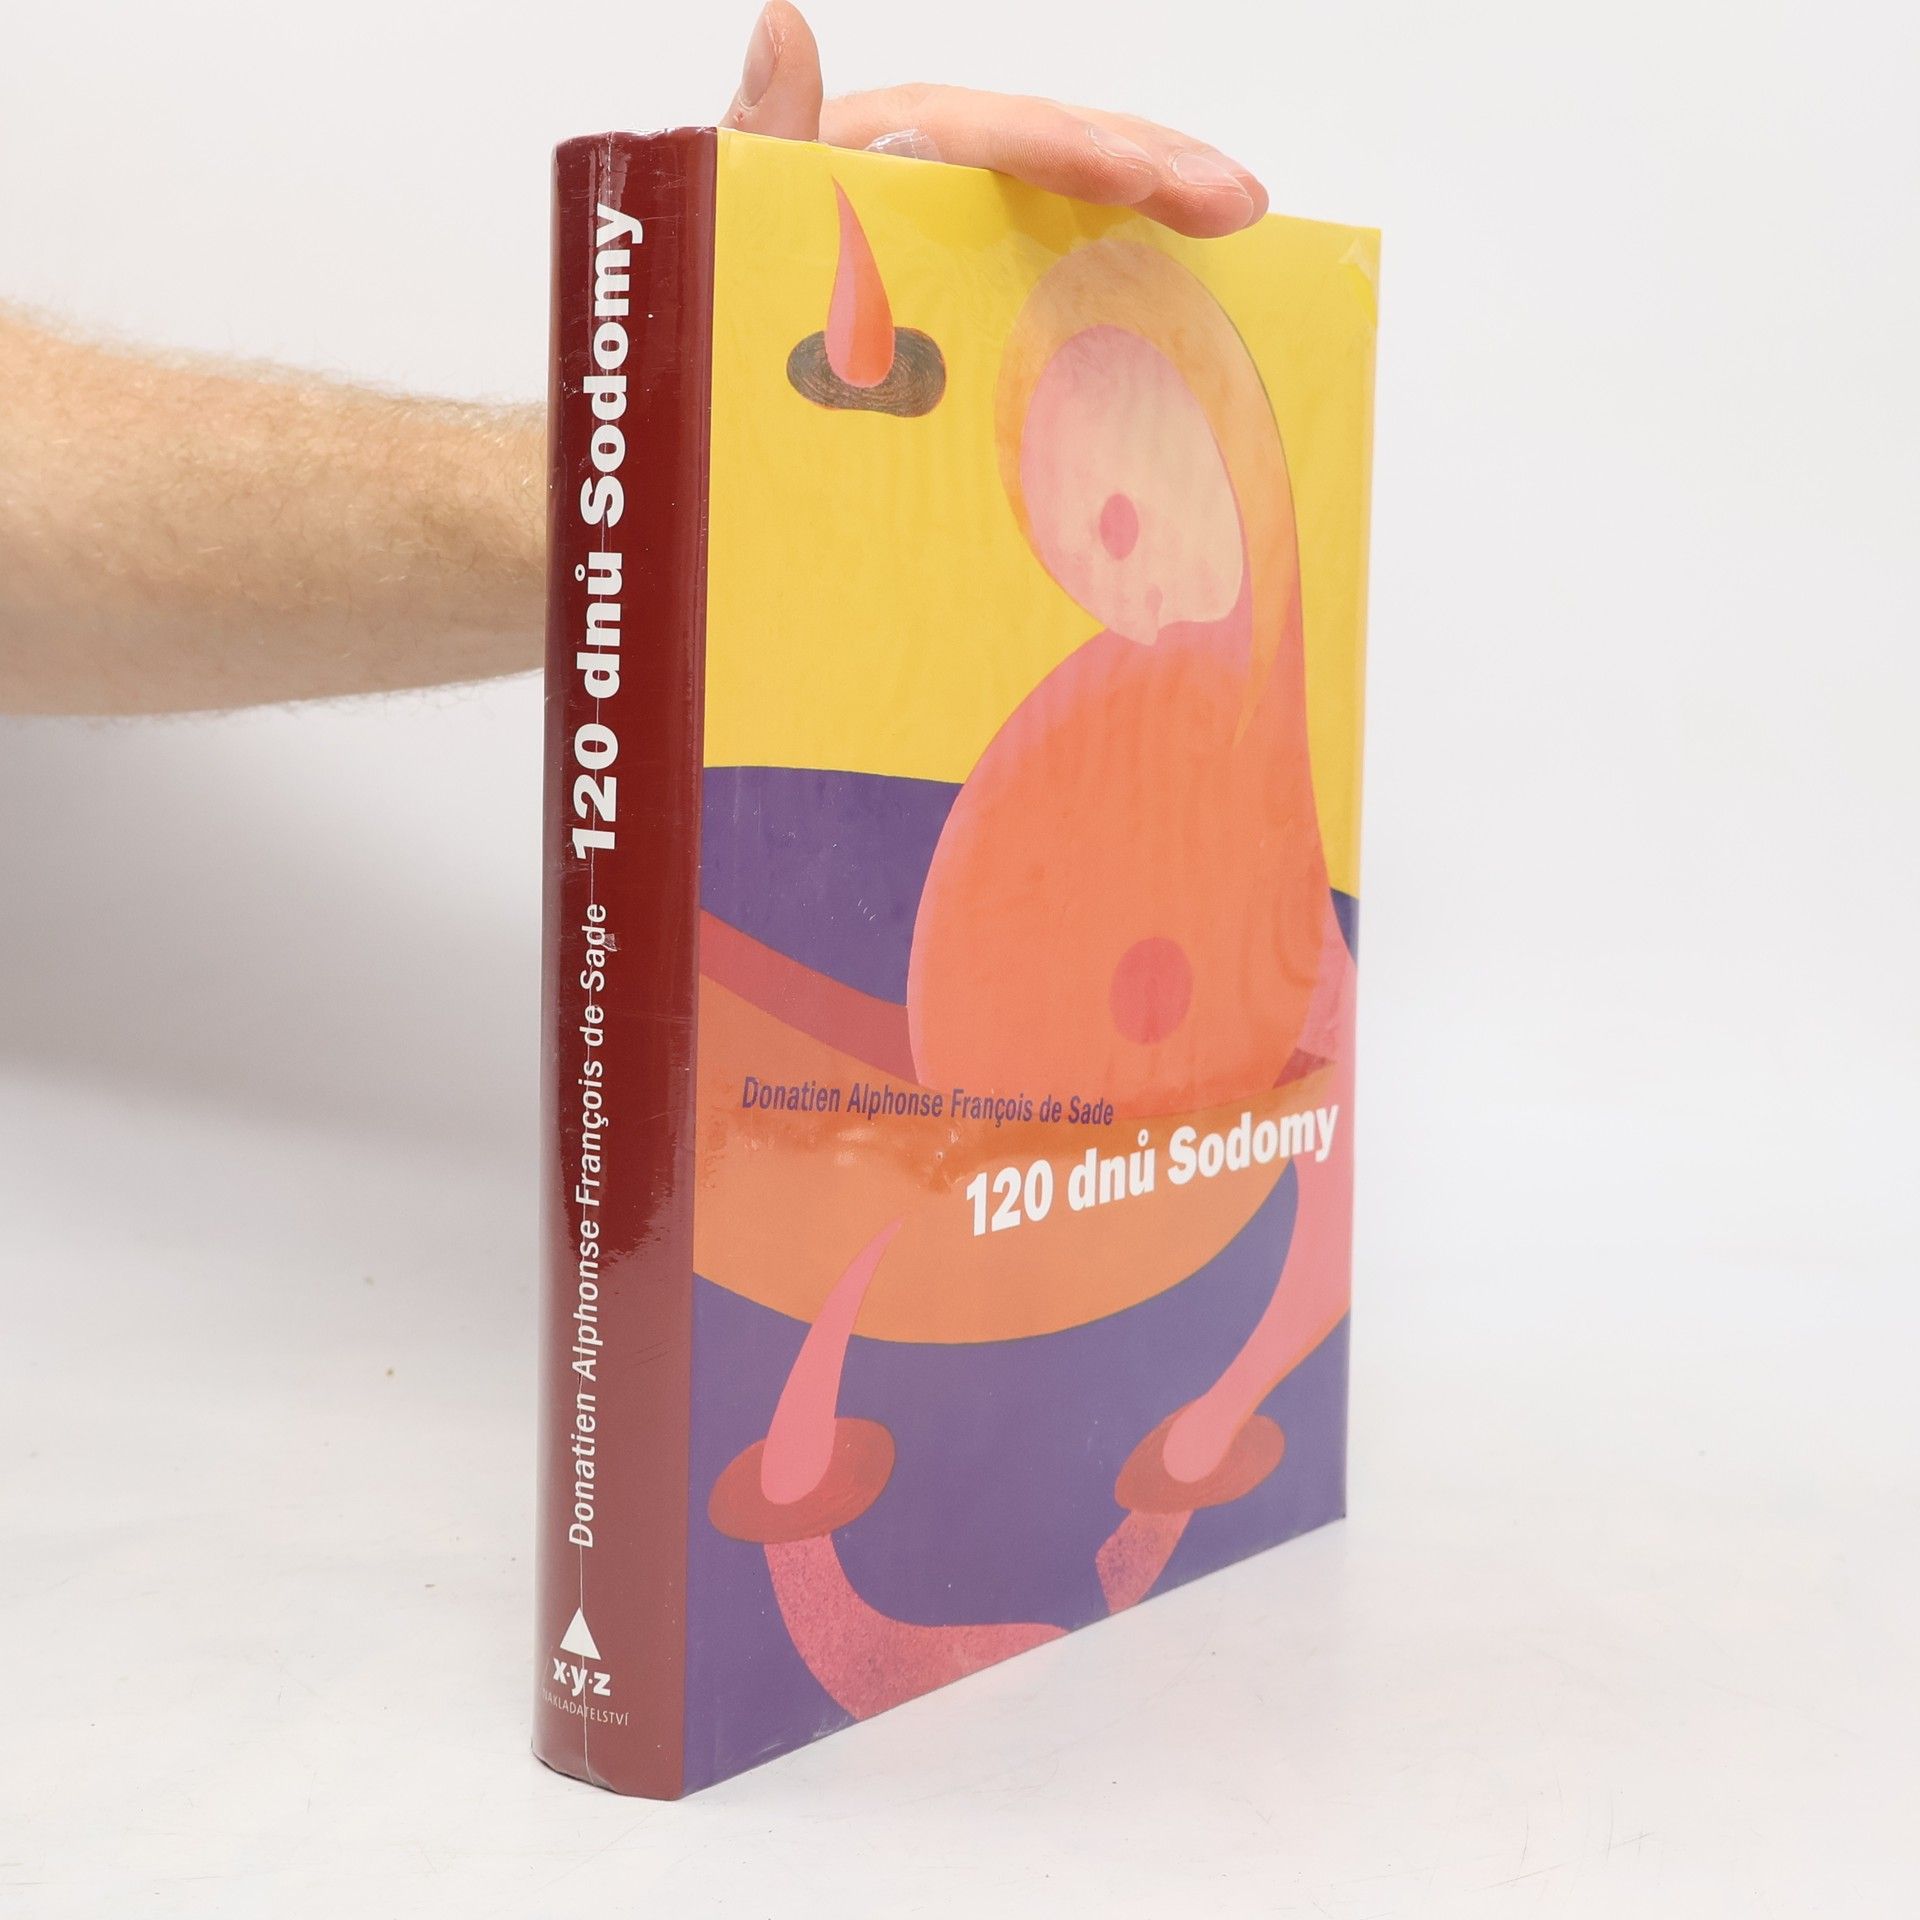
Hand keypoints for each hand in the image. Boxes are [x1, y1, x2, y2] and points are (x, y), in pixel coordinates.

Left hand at [725, 2, 1268, 239]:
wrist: (712, 362)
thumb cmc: (719, 281)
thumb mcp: (728, 205)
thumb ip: (759, 131)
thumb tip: (784, 24)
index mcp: (875, 147)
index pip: (986, 131)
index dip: (1065, 147)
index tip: (1140, 176)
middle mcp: (925, 173)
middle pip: (1051, 146)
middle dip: (1149, 163)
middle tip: (1234, 202)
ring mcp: (953, 227)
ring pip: (1067, 195)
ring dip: (1157, 200)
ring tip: (1237, 217)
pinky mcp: (968, 284)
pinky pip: (1053, 262)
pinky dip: (1120, 264)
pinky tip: (1184, 280)